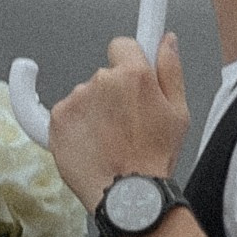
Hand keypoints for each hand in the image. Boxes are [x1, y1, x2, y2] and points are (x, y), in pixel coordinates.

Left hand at [47, 29, 192, 212]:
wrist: (127, 195)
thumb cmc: (153, 160)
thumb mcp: (178, 113)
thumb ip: (170, 69)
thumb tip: (166, 41)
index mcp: (133, 75)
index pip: (121, 45)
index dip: (127, 61)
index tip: (128, 72)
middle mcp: (101, 81)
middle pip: (103, 76)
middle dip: (113, 95)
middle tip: (126, 126)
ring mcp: (76, 100)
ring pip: (83, 97)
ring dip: (93, 113)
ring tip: (110, 142)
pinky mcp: (57, 119)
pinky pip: (65, 115)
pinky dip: (74, 128)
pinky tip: (91, 146)